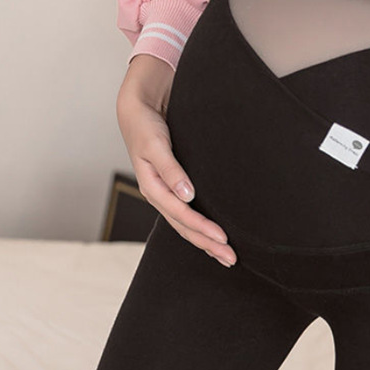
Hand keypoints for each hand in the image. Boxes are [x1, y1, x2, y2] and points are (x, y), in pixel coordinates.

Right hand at [116, 54, 236, 266]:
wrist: (138, 111)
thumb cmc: (145, 127)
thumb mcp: (155, 145)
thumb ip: (171, 170)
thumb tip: (187, 195)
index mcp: (153, 188)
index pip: (181, 216)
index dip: (202, 229)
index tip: (223, 239)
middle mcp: (160, 196)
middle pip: (185, 228)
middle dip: (208, 244)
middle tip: (231, 259)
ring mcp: (166, 195)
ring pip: (186, 226)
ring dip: (206, 242)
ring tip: (226, 256)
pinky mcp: (173, 190)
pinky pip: (187, 217)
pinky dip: (201, 230)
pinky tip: (213, 239)